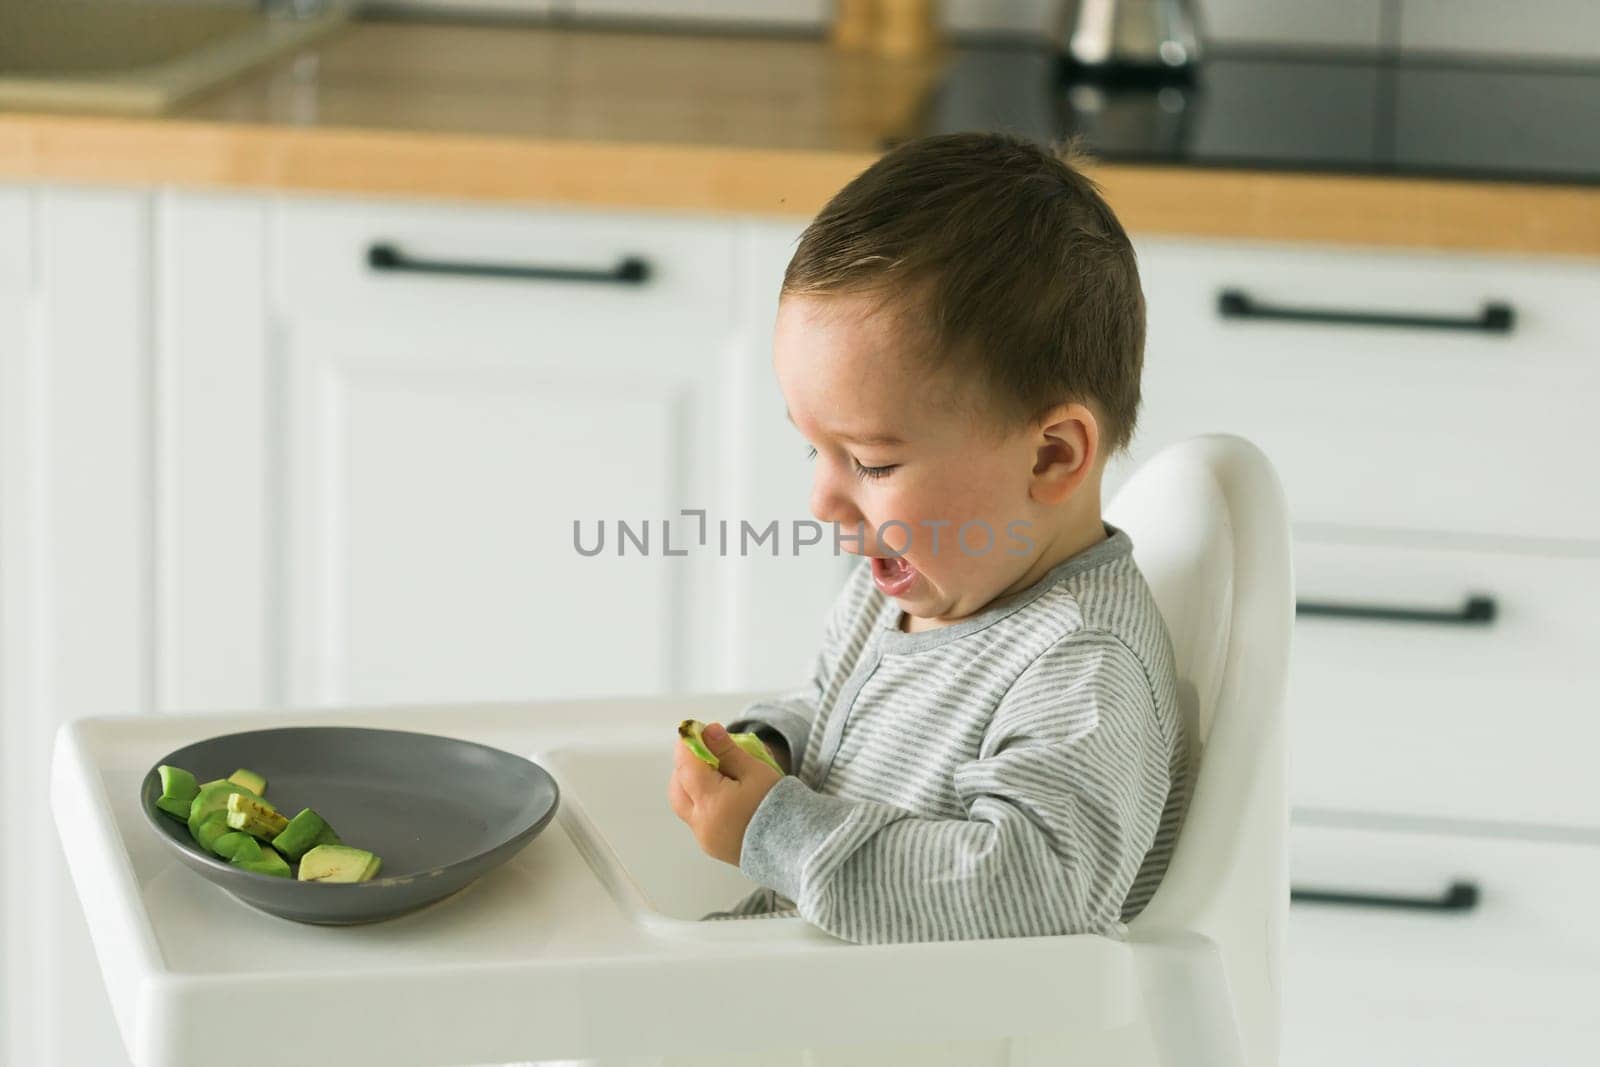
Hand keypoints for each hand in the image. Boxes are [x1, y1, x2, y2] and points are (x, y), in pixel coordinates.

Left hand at [667, 721, 783, 865]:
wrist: (799, 846)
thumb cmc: (779, 805)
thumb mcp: (756, 771)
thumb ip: (728, 751)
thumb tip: (708, 731)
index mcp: (711, 803)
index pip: (686, 767)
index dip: (687, 745)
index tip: (695, 731)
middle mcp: (702, 824)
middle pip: (678, 789)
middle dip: (685, 766)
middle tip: (704, 751)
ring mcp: (705, 839)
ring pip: (684, 806)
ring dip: (691, 785)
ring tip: (715, 773)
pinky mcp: (713, 847)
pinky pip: (697, 819)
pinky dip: (701, 802)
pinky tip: (722, 793)